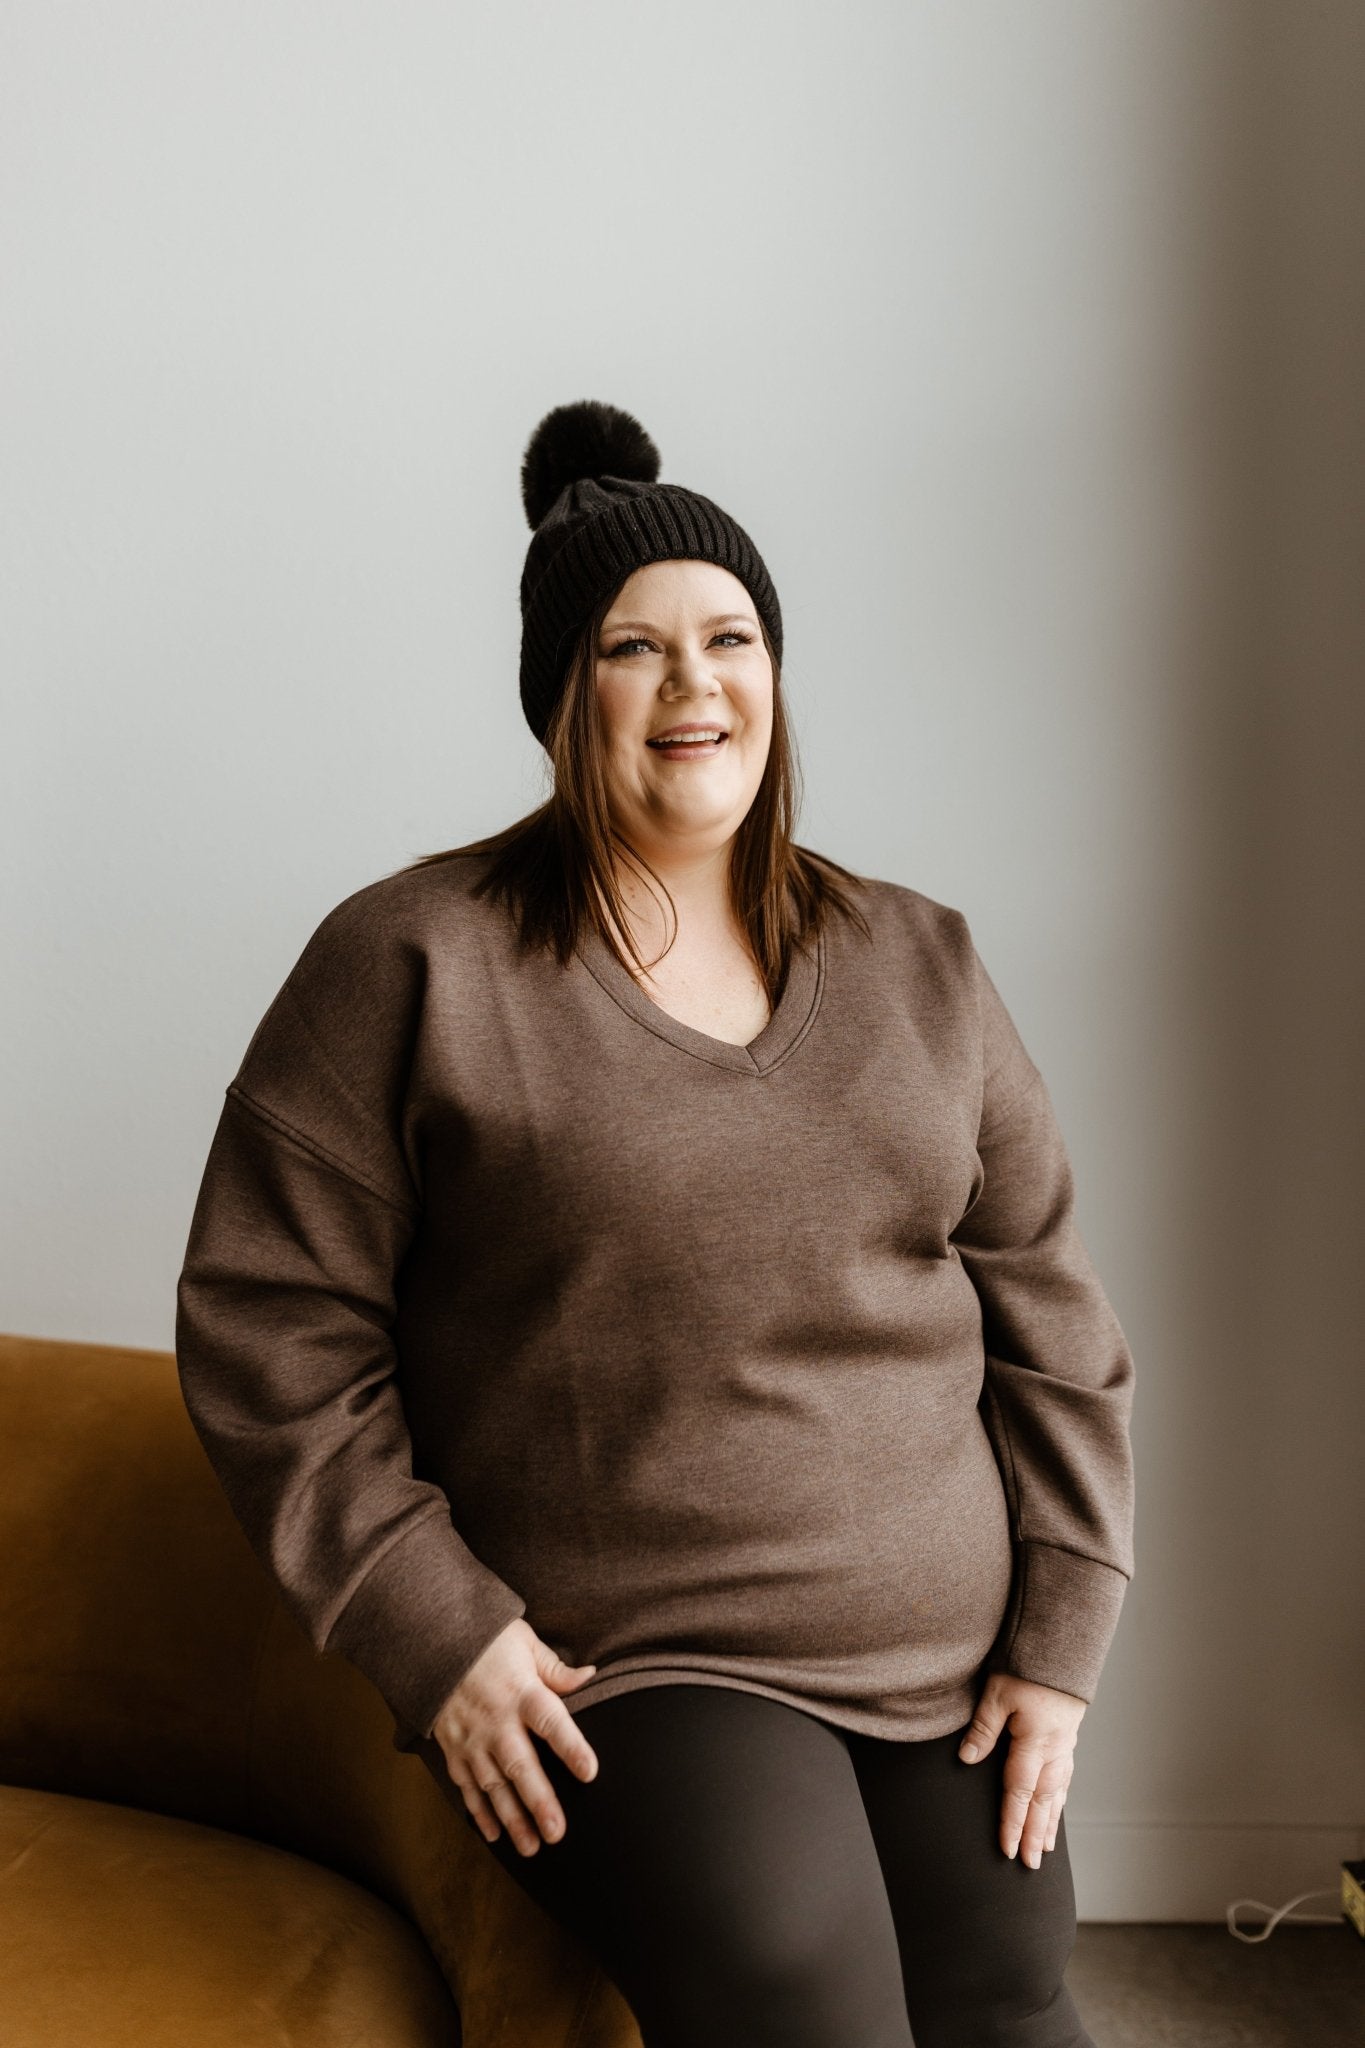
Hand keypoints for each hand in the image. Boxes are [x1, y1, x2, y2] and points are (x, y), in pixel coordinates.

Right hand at [431, 1618, 599, 1856]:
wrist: (432, 1641)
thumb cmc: (487, 1641)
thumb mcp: (525, 1643)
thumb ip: (556, 1669)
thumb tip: (591, 1677)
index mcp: (520, 1692)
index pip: (550, 1721)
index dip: (570, 1747)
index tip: (590, 1772)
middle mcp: (495, 1721)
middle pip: (520, 1766)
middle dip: (539, 1801)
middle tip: (557, 1833)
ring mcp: (471, 1739)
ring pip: (493, 1787)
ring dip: (512, 1818)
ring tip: (532, 1848)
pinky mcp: (453, 1750)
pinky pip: (467, 1787)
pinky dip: (479, 1813)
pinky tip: (495, 1836)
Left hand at [956, 1671, 1085, 1867]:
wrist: (1063, 1647)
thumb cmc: (1028, 1665)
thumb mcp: (997, 1692)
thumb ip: (983, 1727)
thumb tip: (967, 1759)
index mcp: (1035, 1742)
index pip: (1019, 1791)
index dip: (1011, 1822)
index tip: (1006, 1850)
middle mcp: (1053, 1750)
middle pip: (1042, 1802)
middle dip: (1033, 1835)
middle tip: (1029, 1866)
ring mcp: (1064, 1746)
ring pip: (1056, 1793)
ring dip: (1048, 1823)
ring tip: (1043, 1849)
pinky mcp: (1067, 1739)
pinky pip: (1064, 1778)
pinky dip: (1058, 1800)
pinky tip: (1054, 1811)